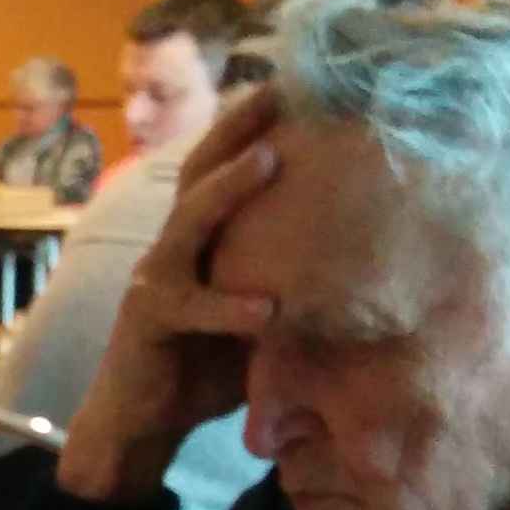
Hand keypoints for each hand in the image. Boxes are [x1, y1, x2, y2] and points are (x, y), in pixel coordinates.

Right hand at [55, 87, 282, 505]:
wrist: (141, 422)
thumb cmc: (203, 367)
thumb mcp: (256, 315)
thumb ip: (289, 283)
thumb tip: (369, 261)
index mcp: (198, 243)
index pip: (220, 171)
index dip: (250, 129)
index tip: (293, 87)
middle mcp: (171, 249)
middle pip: (197, 174)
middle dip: (235, 130)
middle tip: (276, 91)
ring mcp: (154, 281)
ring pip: (188, 222)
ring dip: (227, 190)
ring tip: (268, 160)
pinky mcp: (147, 322)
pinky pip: (191, 307)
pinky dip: (228, 308)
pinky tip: (267, 310)